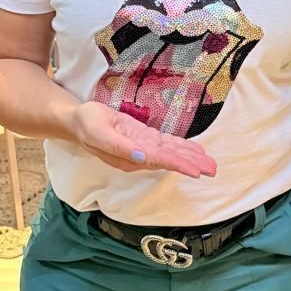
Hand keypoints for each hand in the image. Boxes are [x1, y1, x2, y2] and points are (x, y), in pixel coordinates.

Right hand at [69, 101, 216, 177]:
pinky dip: (181, 146)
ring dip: (190, 156)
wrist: (77, 120)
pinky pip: (166, 143)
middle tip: (213, 169)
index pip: (159, 162)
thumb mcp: (98, 133)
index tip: (196, 171)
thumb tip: (140, 156)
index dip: (178, 165)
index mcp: (129, 156)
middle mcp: (139, 155)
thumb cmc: (86, 125)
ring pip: (171, 152)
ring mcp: (143, 147)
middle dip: (191, 164)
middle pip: (169, 160)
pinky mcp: (144, 138)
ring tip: (210, 162)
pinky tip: (195, 149)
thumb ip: (119, 146)